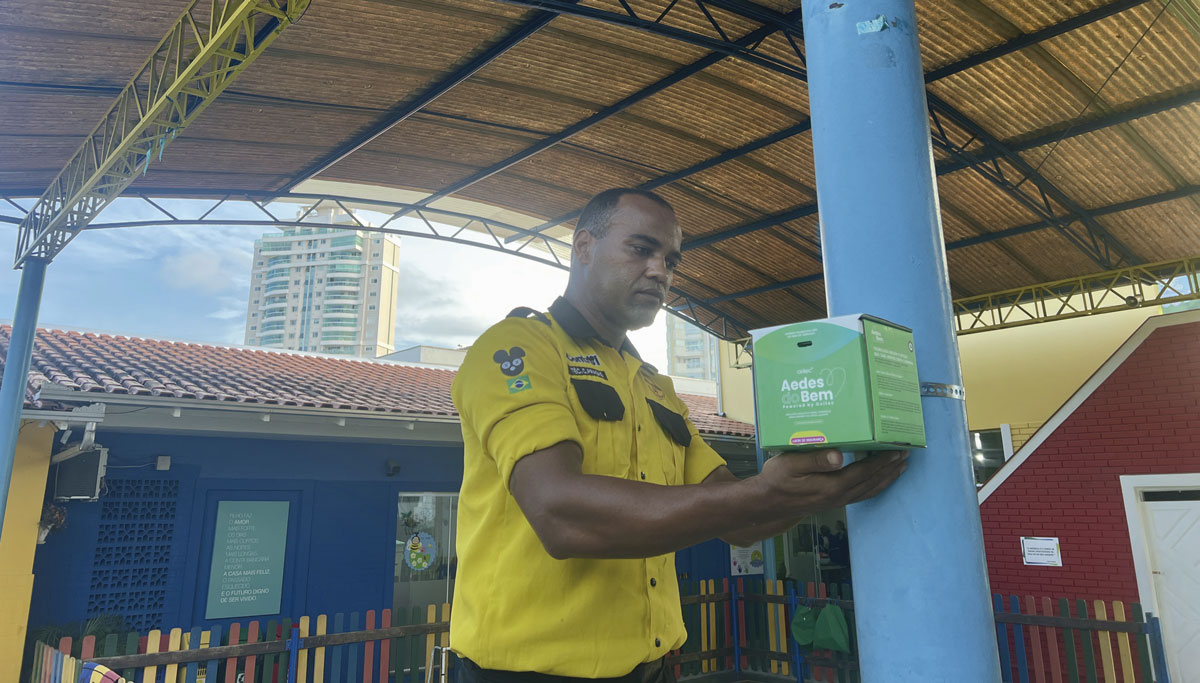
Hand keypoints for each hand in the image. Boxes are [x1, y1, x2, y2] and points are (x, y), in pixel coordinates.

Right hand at [752, 449, 907, 517]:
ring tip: (900, 466)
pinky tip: (879, 480)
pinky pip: (862, 494)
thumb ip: (815, 459)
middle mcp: (839, 496)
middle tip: (907, 454)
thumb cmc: (776, 479)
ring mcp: (838, 501)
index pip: (863, 472)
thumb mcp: (789, 464)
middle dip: (890, 468)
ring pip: (869, 490)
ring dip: (887, 478)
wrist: (769, 503)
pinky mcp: (834, 502)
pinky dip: (875, 486)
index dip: (882, 461)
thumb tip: (839, 456)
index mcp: (831, 486)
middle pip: (872, 481)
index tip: (897, 450)